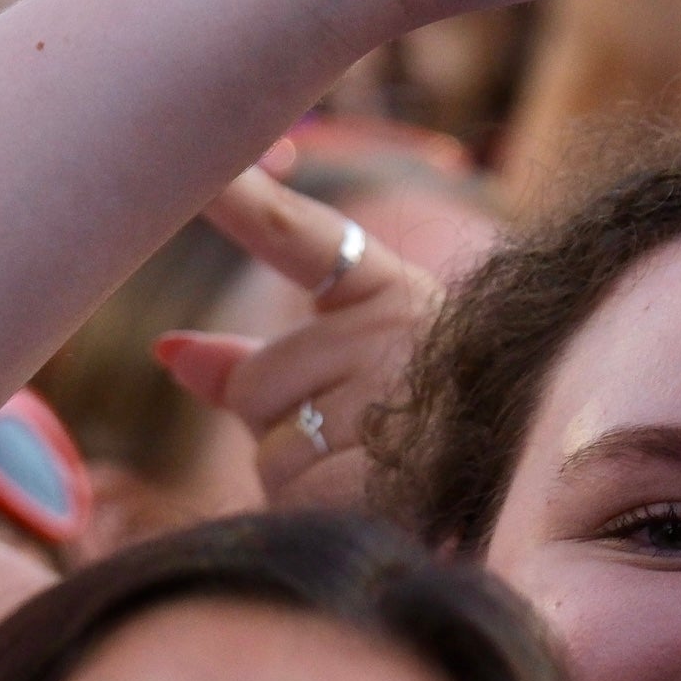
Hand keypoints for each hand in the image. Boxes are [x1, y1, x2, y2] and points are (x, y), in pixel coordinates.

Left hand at [157, 164, 439, 511]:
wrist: (515, 505)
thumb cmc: (412, 444)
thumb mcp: (345, 386)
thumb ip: (256, 366)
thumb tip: (165, 351)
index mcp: (394, 294)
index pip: (304, 237)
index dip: (245, 196)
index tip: (204, 162)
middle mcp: (408, 330)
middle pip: (258, 380)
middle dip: (280, 428)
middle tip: (352, 446)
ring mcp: (408, 394)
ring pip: (273, 447)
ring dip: (301, 481)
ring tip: (369, 481)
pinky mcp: (400, 465)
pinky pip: (296, 495)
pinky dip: (316, 518)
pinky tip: (372, 512)